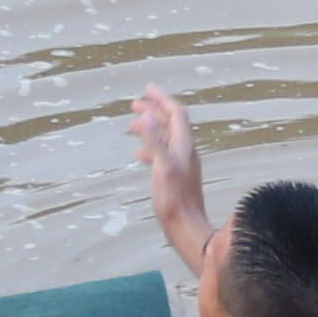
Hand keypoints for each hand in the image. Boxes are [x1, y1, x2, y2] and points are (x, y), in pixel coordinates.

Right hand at [128, 85, 208, 261]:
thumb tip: (147, 117)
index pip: (176, 114)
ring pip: (166, 139)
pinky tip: (139, 154)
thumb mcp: (161, 167)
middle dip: (154, 110)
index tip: (146, 89)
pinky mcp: (177, 178)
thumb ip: (155, 141)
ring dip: (150, 128)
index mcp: (184, 146)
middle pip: (171, 124)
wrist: (185, 227)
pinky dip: (150, 148)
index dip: (162, 99)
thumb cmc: (173, 199)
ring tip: (132, 125)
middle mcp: (186, 152)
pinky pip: (163, 155)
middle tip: (134, 104)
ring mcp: (182, 165)